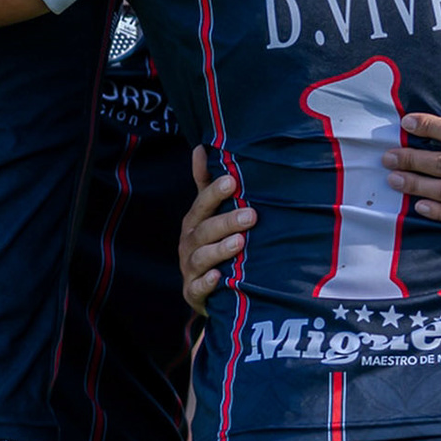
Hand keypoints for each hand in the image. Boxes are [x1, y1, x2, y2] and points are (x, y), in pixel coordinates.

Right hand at [179, 145, 254, 314]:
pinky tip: (218, 277)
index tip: (233, 181)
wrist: (207, 289)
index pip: (203, 204)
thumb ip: (206, 184)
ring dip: (219, 250)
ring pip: (201, 258)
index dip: (215, 193)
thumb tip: (201, 147)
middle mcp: (189, 243)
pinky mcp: (194, 293)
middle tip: (251, 215)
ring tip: (240, 242)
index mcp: (194, 222)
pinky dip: (207, 283)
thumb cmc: (212, 242)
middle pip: (205, 231)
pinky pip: (198, 288)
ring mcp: (190, 269)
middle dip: (226, 221)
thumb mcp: (209, 213)